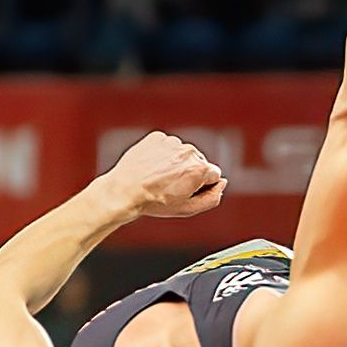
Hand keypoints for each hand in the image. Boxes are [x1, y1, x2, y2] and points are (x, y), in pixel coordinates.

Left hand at [96, 131, 224, 220]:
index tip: (186, 192)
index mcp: (200, 169)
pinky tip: (152, 167)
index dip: (202, 186)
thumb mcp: (188, 208)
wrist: (124, 190)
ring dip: (175, 163)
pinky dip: (162, 155)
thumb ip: (212, 198)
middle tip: (171, 187)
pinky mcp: (157, 137)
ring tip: (159, 177)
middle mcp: (188, 152)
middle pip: (198, 163)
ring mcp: (172, 143)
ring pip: (182, 153)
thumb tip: (221, 184)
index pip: (214, 175)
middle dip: (189, 173)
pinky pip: (166, 146)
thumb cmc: (154, 201)